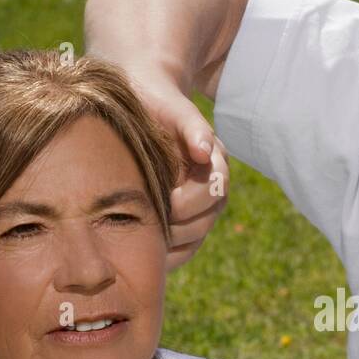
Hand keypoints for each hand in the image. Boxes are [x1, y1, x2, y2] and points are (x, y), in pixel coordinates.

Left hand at [128, 71, 230, 271]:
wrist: (143, 102)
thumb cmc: (155, 103)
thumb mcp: (172, 107)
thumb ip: (191, 126)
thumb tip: (203, 151)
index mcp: (213, 161)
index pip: (216, 189)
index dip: (193, 201)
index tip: (167, 203)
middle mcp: (210, 186)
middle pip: (206, 220)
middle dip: (179, 228)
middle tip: (147, 230)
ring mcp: (197, 206)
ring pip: (194, 238)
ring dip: (171, 246)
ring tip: (142, 248)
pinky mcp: (182, 220)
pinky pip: (181, 247)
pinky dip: (165, 255)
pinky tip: (143, 256)